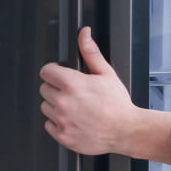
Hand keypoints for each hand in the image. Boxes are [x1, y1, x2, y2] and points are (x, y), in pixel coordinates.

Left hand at [39, 27, 138, 155]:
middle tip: (72, 93)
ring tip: (74, 107)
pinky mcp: (62, 136)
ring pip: (45, 107)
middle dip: (56, 89)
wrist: (126, 131)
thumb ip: (91, 52)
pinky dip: (58, 123)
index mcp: (73, 84)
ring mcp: (62, 120)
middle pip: (44, 89)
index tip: (60, 76)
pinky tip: (73, 120)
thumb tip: (84, 35)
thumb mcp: (106, 73)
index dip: (54, 72)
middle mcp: (64, 102)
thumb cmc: (118, 105)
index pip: (46, 71)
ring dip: (55, 106)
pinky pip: (48, 125)